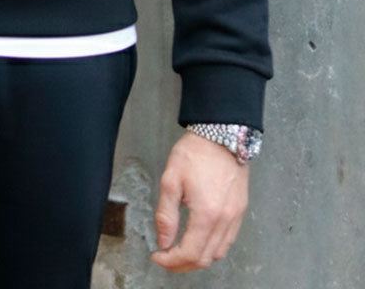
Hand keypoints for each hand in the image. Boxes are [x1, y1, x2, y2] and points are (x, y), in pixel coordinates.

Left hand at [151, 131, 249, 272]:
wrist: (221, 134)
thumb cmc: (195, 153)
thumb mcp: (171, 179)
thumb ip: (166, 214)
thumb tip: (163, 241)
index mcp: (206, 214)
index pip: (189, 253)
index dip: (171, 261)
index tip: (158, 256)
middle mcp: (224, 220)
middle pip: (204, 259)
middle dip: (182, 264)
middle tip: (166, 257)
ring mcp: (235, 217)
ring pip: (218, 253)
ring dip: (198, 258)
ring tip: (181, 251)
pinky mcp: (240, 210)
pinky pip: (228, 241)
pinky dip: (212, 247)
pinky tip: (200, 239)